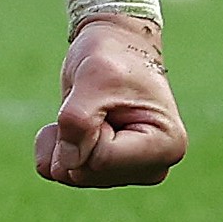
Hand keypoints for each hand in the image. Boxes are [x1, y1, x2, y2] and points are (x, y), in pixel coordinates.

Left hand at [34, 14, 187, 187]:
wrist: (113, 45)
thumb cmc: (112, 55)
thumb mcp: (94, 76)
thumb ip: (78, 120)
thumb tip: (66, 166)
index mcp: (166, 146)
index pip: (101, 159)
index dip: (87, 129)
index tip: (106, 101)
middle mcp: (153, 167)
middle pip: (87, 172)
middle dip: (75, 137)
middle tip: (96, 104)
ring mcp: (131, 171)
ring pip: (73, 175)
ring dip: (66, 140)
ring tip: (88, 110)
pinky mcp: (109, 171)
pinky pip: (64, 174)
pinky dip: (56, 149)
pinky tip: (72, 126)